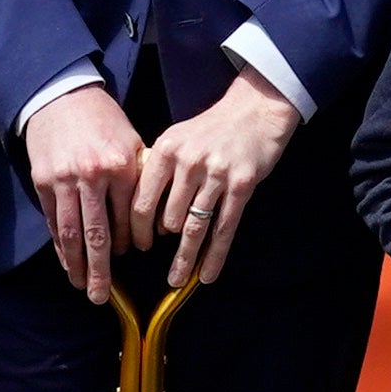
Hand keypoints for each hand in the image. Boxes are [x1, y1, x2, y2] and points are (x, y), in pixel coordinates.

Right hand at [21, 86, 145, 298]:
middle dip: (100, 270)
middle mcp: (92, 177)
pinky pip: (54, 222)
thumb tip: (152, 216)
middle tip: (102, 296)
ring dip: (76, 265)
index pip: (129, 217)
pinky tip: (66, 262)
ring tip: (82, 287)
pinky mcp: (43, 182)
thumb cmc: (103, 119)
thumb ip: (140, 177)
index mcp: (121, 166)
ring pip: (72, 234)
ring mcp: (64, 181)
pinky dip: (60, 245)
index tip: (135, 254)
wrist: (62, 95)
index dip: (132, 240)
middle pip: (98, 235)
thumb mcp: (131, 141)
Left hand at [134, 70, 297, 287]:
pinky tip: (207, 274)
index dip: (136, 229)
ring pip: (194, 228)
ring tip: (177, 279)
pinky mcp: (242, 185)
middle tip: (162, 263)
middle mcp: (189, 162)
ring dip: (185, 259)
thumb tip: (143, 215)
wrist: (254, 111)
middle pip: (168, 219)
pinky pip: (224, 229)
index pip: (142, 200)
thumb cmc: (211, 129)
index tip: (136, 246)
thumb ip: (158, 171)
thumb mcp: (177, 139)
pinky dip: (215, 256)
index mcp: (167, 150)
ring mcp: (217, 174)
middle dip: (165, 244)